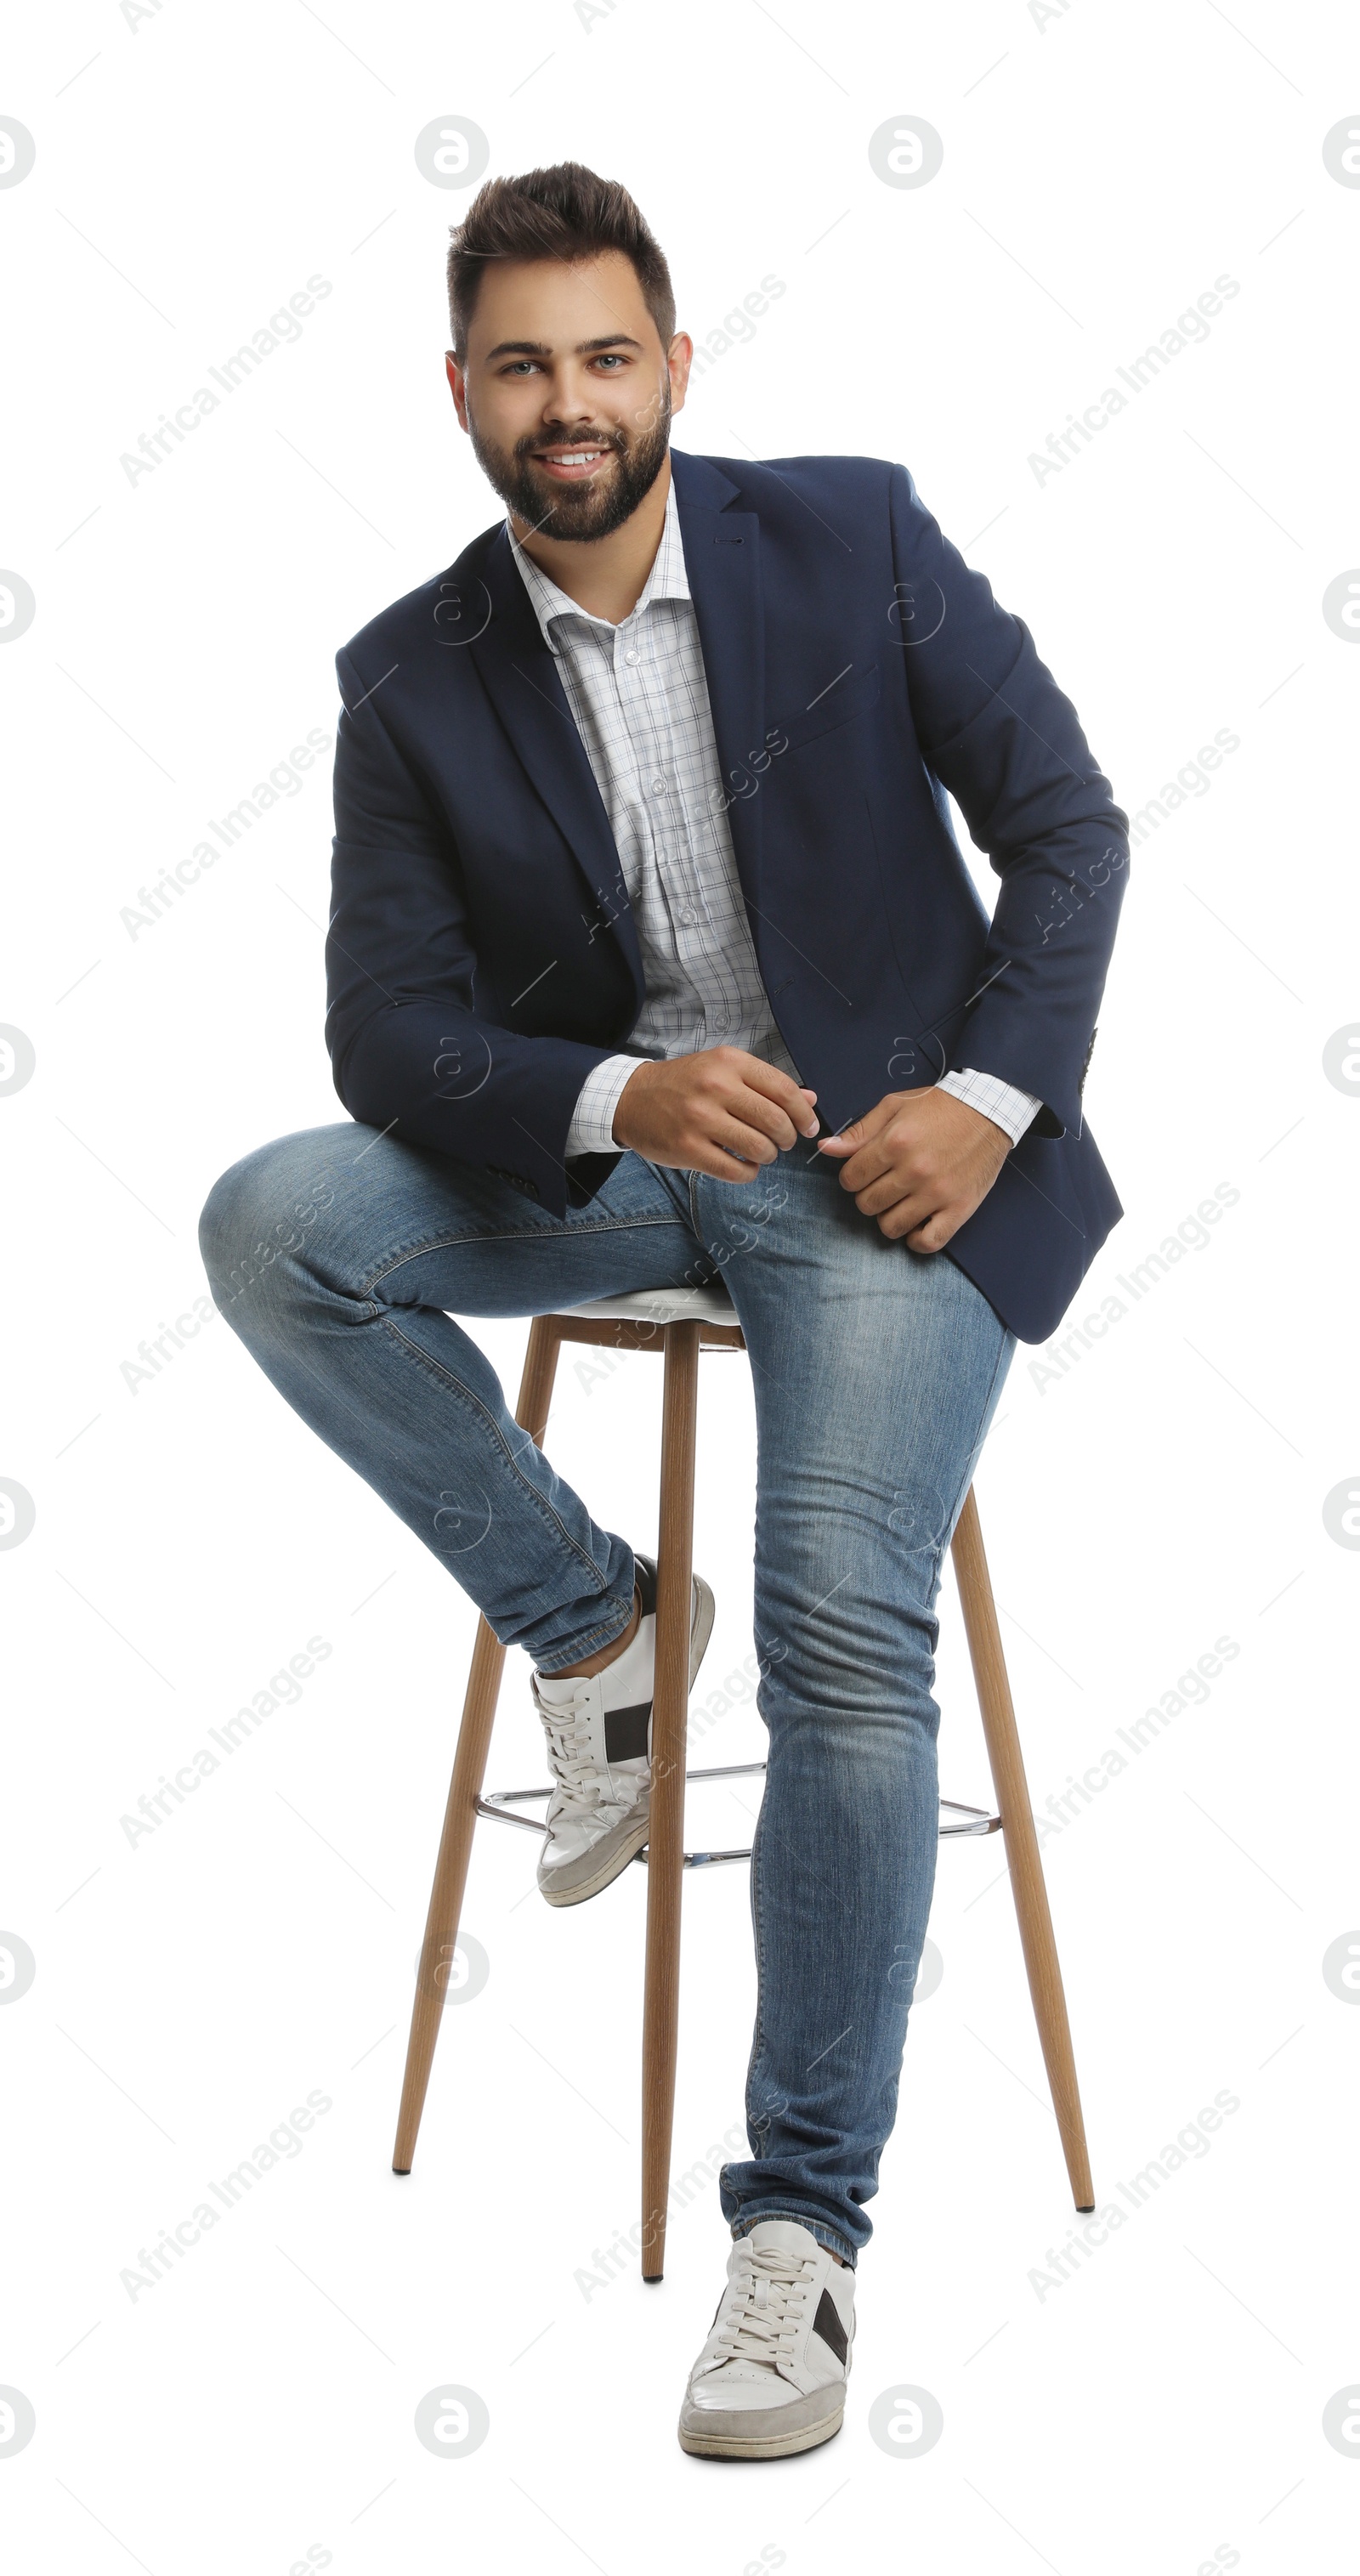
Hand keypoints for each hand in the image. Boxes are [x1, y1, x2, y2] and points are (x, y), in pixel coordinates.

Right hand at [613, 1046, 820, 1179]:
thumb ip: (766, 1084)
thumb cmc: (684, 1083)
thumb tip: (810, 1100)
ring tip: (761, 1152)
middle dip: (788, 1138)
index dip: (804, 1113)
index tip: (808, 1127)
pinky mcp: (687, 1149)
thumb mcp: (723, 1069)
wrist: (632, 1099)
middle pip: (775, 1121)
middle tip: (783, 1142)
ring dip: (768, 1156)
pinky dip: (748, 1173)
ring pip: (759, 1148)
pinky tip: (744, 1165)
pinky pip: (735, 1171)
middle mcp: (715, 1087)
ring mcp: (700, 1119)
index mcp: (728, 1062)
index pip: (784, 1090)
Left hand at [817, 1086, 1010, 1249]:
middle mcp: (914, 1171)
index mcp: (895, 1143)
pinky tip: (917, 1223)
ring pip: (891, 1227)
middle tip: (883, 1185)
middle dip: (868, 1196)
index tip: (865, 1173)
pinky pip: (927, 1242)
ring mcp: (937, 1193)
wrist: (988, 1109)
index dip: (852, 1177)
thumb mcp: (895, 1107)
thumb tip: (826, 1148)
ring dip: (889, 1217)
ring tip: (899, 1202)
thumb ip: (859, 1131)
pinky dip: (916, 1240)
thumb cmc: (940, 1106)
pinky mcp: (959, 1208)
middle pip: (867, 1204)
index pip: (850, 1179)